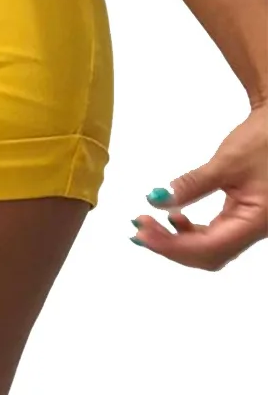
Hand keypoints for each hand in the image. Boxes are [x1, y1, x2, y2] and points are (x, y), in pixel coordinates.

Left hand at [131, 103, 267, 270]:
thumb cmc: (265, 140)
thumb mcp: (226, 162)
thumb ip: (192, 185)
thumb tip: (157, 201)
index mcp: (256, 222)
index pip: (208, 248)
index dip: (171, 245)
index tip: (141, 233)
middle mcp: (255, 230)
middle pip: (208, 254)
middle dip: (170, 245)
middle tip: (139, 228)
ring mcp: (250, 224)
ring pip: (210, 247)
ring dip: (177, 239)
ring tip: (150, 222)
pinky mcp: (244, 215)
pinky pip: (215, 234)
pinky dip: (190, 231)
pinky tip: (174, 218)